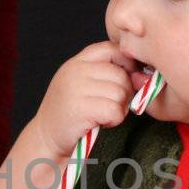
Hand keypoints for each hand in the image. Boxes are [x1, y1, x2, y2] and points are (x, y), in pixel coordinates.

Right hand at [31, 41, 134, 155]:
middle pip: (121, 75)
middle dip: (123, 94)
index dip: (127, 64)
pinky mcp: (81, 108)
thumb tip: (141, 76)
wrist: (47, 139)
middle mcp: (75, 70)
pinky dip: (114, 120)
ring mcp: (77, 88)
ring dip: (119, 109)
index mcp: (77, 62)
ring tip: (102, 114)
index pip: (112, 49)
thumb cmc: (70, 113)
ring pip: (121, 93)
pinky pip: (115, 110)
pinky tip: (101, 122)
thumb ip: (106, 73)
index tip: (125, 81)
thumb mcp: (83, 84)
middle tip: (109, 106)